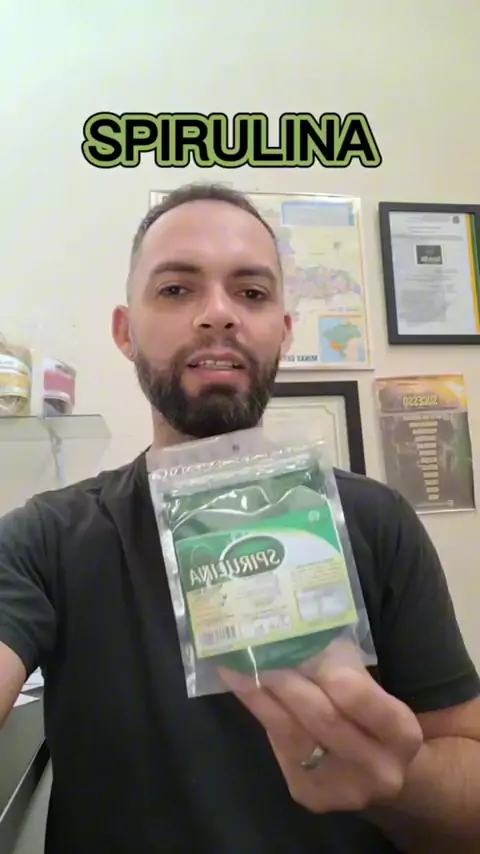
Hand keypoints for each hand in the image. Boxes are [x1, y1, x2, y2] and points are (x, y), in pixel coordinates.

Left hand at [219, 641, 422, 813]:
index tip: (295, 643)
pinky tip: (242, 686)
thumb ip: (342, 666)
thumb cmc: (372, 715)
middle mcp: (378, 770)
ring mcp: (342, 789)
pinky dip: (260, 712)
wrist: (378, 770)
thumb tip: (297, 631)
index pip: (358, 697)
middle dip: (285, 681)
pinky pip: (279, 748)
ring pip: (292, 735)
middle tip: (255, 649)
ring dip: (261, 695)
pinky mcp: (310, 794)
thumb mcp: (373, 688)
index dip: (323, 669)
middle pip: (321, 719)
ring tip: (238, 664)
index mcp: (402, 734)